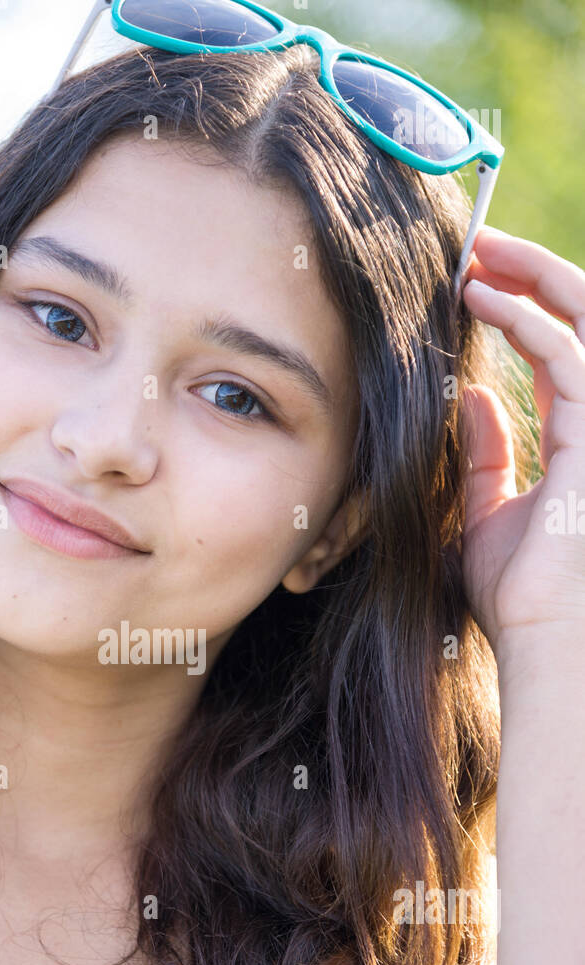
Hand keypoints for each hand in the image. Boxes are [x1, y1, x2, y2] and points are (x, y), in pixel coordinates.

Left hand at [458, 226, 584, 658]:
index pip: (561, 348)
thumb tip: (471, 395)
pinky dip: (525, 316)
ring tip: (476, 254)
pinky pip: (568, 351)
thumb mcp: (489, 510)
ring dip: (531, 276)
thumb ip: (486, 451)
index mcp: (580, 435)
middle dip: (533, 272)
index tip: (471, 281)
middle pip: (582, 318)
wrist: (541, 636)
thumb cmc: (519, 591)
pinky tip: (482, 301)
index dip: (522, 306)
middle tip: (477, 245)